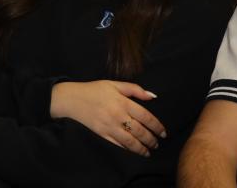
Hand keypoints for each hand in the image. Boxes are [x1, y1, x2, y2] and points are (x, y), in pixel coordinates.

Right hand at [50, 80, 165, 156]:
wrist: (73, 99)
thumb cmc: (94, 90)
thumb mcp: (114, 84)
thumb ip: (134, 89)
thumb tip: (152, 96)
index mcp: (123, 102)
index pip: (146, 117)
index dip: (157, 126)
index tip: (163, 132)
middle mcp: (118, 116)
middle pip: (140, 131)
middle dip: (151, 139)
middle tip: (157, 143)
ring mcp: (110, 127)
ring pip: (130, 141)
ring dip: (142, 148)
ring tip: (149, 150)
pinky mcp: (102, 134)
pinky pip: (118, 144)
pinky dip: (128, 149)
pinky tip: (134, 150)